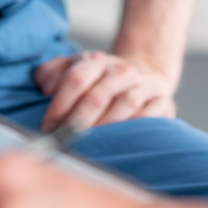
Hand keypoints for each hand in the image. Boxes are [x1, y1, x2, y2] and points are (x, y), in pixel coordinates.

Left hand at [33, 51, 176, 132]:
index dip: (59, 105)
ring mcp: (143, 86)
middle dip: (77, 123)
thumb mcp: (73, 68)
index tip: (47, 127)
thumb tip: (45, 87)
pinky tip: (120, 142)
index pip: (76, 79)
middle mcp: (121, 70)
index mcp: (96, 61)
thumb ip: (51, 73)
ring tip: (89, 146)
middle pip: (97, 96)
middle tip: (64, 142)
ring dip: (104, 128)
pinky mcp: (162, 102)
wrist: (141, 76)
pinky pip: (150, 116)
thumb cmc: (98, 80)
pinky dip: (134, 129)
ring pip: (124, 105)